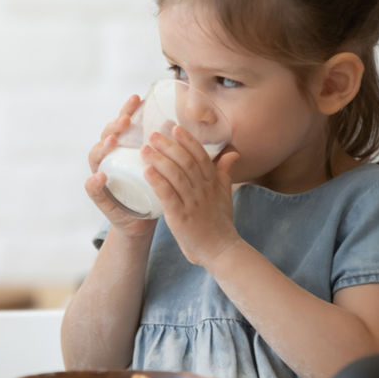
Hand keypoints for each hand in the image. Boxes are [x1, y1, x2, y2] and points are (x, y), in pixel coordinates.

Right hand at [84, 95, 157, 238]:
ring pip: (96, 157)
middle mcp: (109, 159)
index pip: (122, 124)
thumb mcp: (158, 165)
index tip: (138, 98)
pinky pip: (92, 189)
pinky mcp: (101, 198)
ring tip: (113, 141)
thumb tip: (172, 122)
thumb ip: (163, 147)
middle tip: (126, 120)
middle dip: (115, 126)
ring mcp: (102, 176)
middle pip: (107, 136)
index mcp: (122, 148)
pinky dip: (95, 182)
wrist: (143, 221)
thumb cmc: (151, 189)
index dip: (127, 110)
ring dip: (103, 147)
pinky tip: (102, 176)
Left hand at [142, 124, 241, 267]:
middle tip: (153, 134)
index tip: (174, 127)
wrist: (221, 250)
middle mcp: (203, 190)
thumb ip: (225, 172)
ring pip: (176, 176)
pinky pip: (168, 196)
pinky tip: (147, 172)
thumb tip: (233, 153)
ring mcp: (192, 203)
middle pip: (186, 162)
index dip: (187, 140)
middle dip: (169, 146)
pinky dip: (158, 183)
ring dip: (160, 160)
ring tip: (145, 149)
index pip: (200, 156)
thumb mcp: (225, 194)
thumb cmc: (220, 222)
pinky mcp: (181, 217)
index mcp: (212, 182)